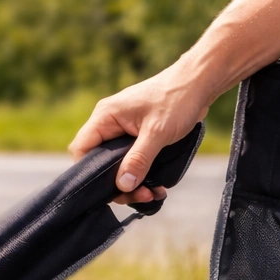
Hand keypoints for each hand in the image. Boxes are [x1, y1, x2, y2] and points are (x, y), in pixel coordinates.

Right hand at [68, 62, 211, 204]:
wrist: (197, 84)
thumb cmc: (176, 100)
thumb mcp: (157, 133)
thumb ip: (138, 159)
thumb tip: (123, 185)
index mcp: (105, 117)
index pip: (81, 149)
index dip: (89, 173)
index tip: (110, 190)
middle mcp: (109, 124)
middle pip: (99, 163)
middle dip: (118, 184)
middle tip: (140, 195)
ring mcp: (123, 130)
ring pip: (117, 166)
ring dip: (133, 183)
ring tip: (152, 194)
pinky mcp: (137, 137)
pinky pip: (132, 162)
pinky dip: (142, 176)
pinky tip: (157, 187)